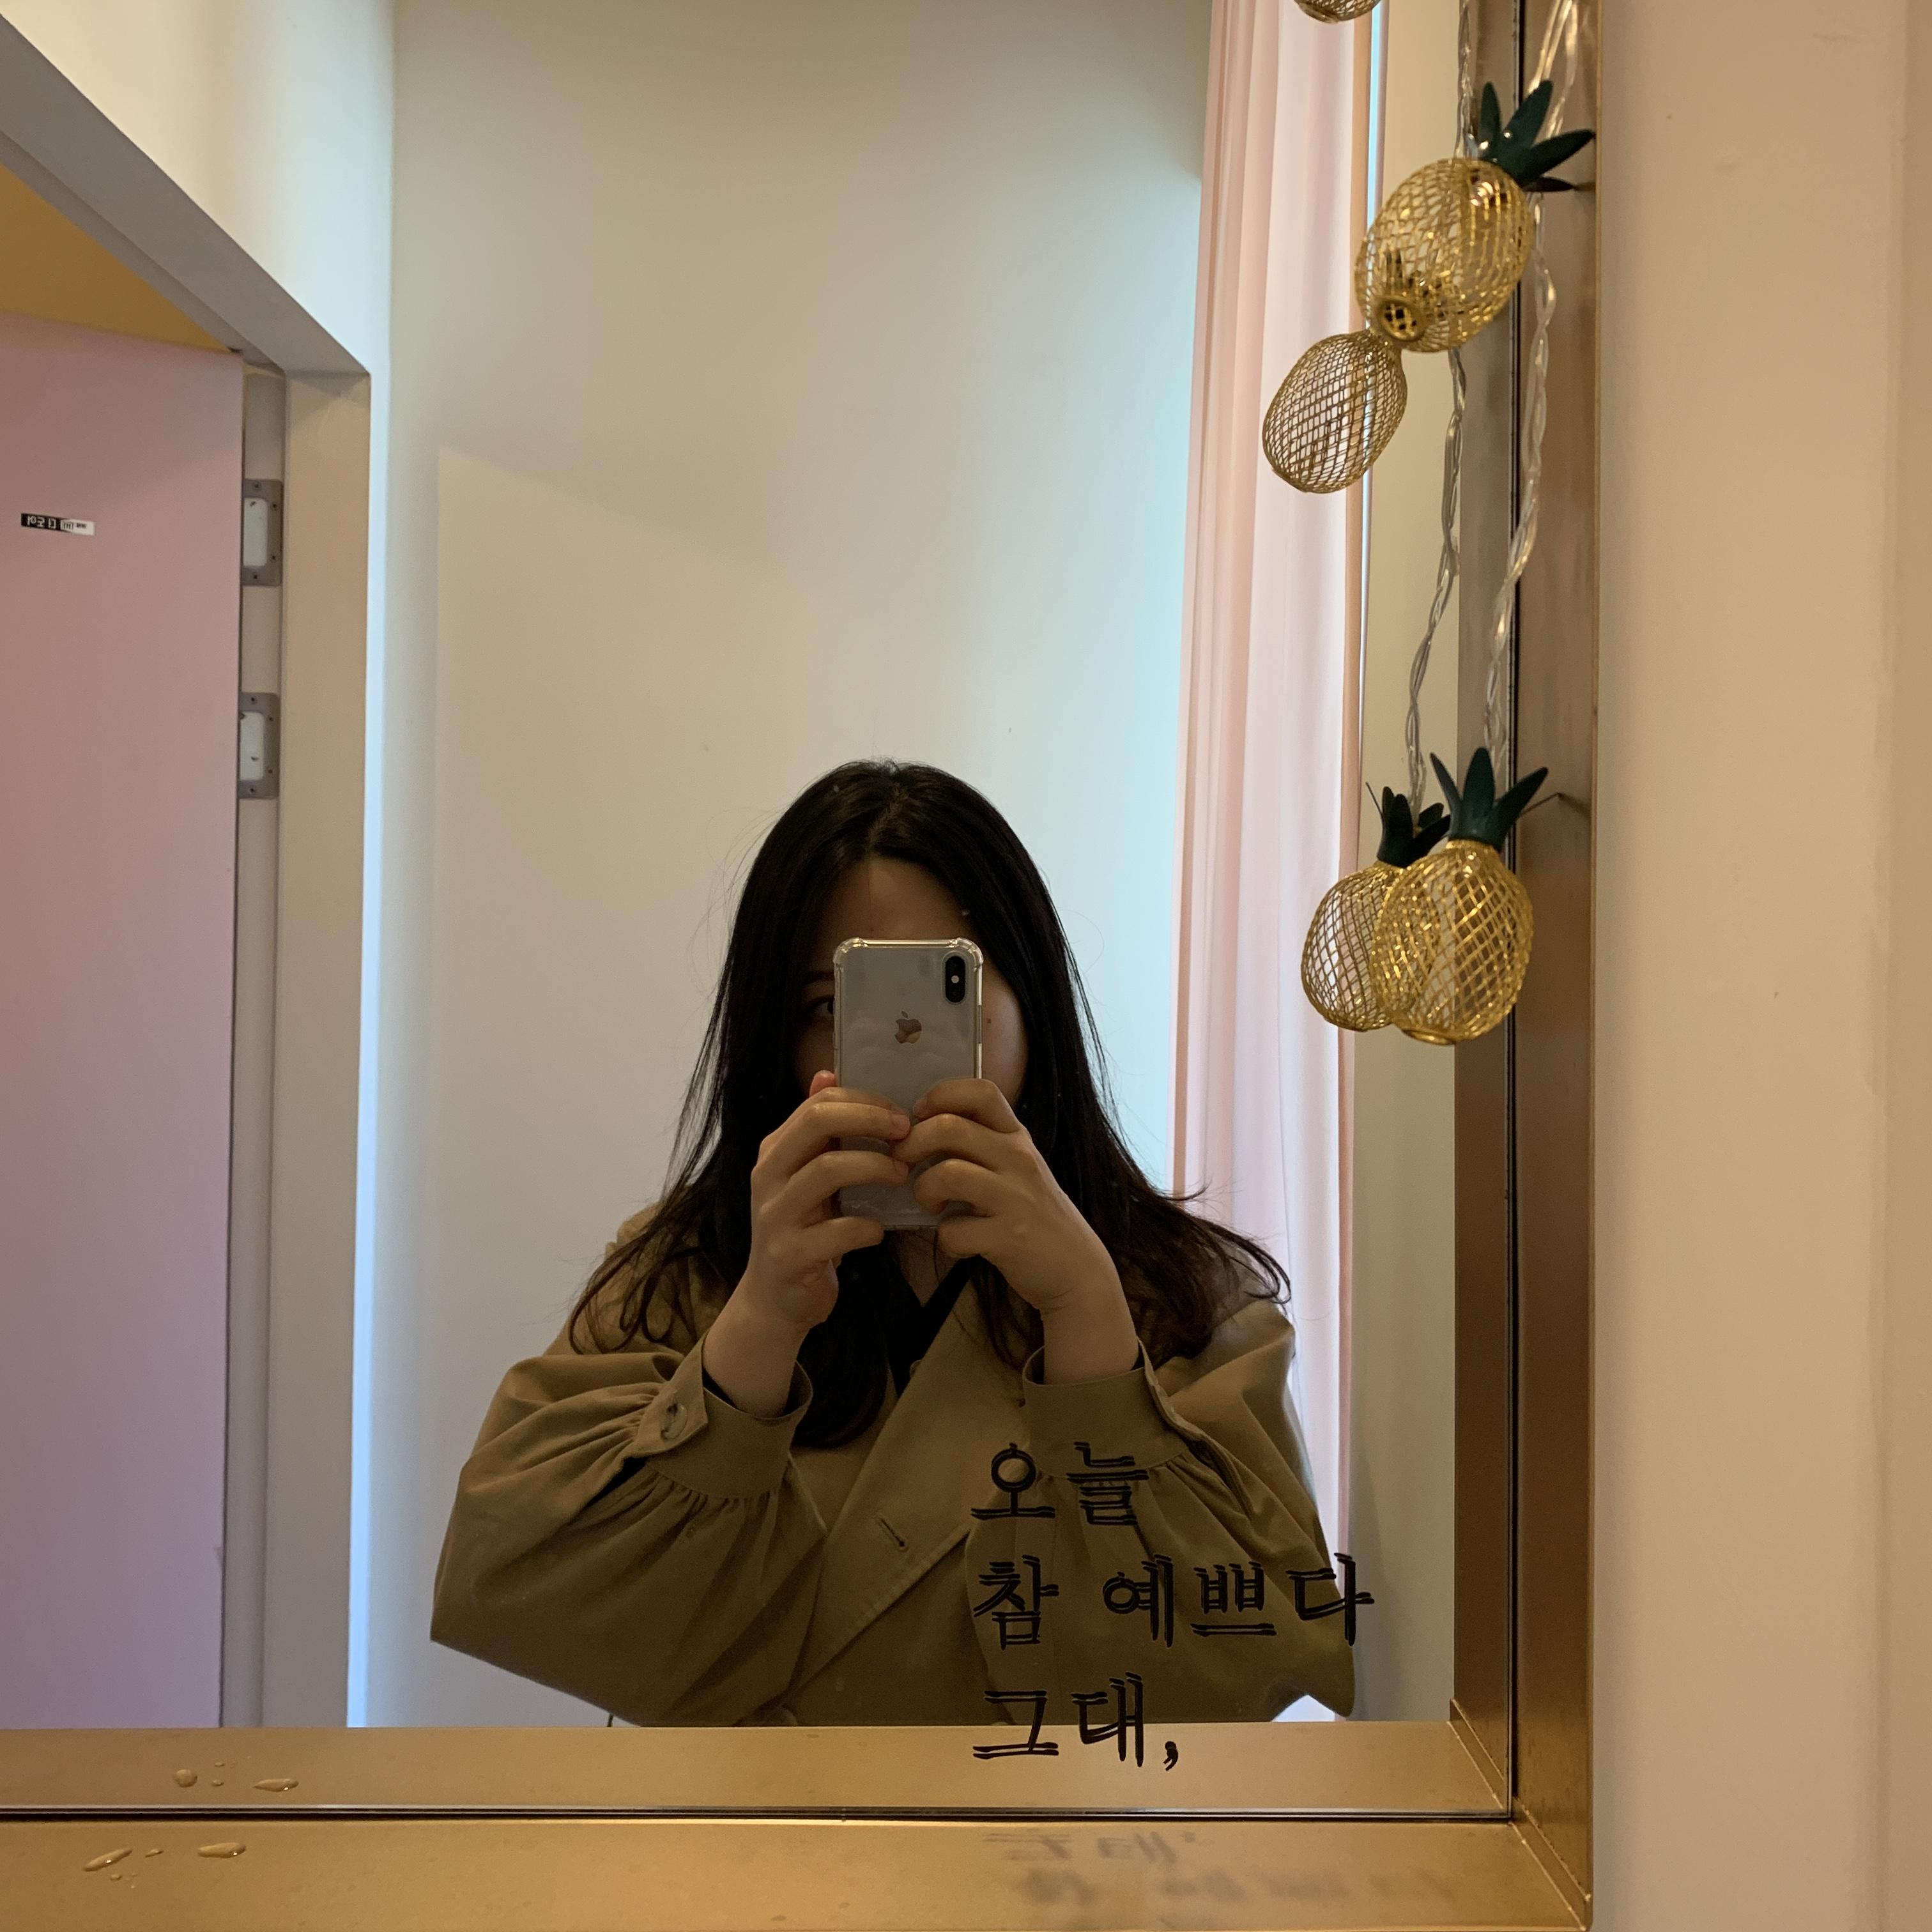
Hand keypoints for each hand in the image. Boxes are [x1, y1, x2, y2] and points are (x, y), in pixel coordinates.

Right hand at [705, 1072, 906, 1415]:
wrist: (776, 1301)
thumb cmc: (804, 1230)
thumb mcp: (806, 1176)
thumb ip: (818, 1131)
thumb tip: (827, 1074)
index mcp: (775, 1151)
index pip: (817, 1105)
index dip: (863, 1102)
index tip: (904, 1114)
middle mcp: (767, 1176)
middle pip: (816, 1125)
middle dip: (868, 1120)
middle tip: (907, 1131)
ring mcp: (774, 1216)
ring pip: (825, 1172)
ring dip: (872, 1167)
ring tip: (902, 1174)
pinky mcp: (789, 1256)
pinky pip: (834, 1232)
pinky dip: (865, 1227)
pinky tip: (881, 1229)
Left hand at [894, 1079, 1138, 1380]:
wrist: (1076, 1267)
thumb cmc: (1033, 1215)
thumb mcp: (1016, 1168)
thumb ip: (981, 1145)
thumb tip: (921, 1130)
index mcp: (1017, 1137)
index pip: (980, 1091)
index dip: (940, 1095)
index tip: (920, 1118)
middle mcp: (1019, 1159)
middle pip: (950, 1127)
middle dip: (911, 1144)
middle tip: (905, 1165)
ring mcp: (1016, 1197)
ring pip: (948, 1174)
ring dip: (923, 1189)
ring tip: (932, 1204)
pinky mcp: (1009, 1237)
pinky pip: (954, 1230)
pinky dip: (946, 1238)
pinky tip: (958, 1241)